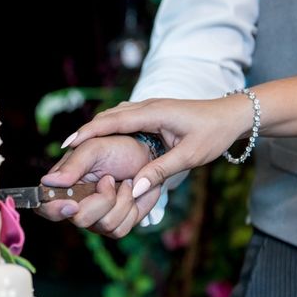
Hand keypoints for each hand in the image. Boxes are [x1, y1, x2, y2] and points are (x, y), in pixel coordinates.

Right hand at [36, 135, 161, 237]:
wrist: (147, 155)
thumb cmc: (117, 148)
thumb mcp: (93, 149)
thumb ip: (71, 166)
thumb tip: (47, 182)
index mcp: (64, 187)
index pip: (45, 207)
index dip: (54, 210)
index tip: (72, 204)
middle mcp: (77, 206)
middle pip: (79, 219)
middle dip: (101, 200)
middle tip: (109, 179)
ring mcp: (96, 219)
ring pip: (104, 225)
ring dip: (121, 200)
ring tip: (124, 182)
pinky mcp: (117, 225)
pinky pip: (120, 229)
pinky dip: (131, 210)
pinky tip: (130, 194)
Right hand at [62, 97, 249, 196]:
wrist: (232, 115)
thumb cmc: (213, 134)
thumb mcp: (190, 156)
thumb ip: (160, 171)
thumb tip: (133, 189)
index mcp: (154, 114)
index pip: (113, 122)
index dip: (89, 133)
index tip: (68, 145)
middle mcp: (147, 107)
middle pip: (107, 117)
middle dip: (85, 132)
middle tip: (64, 151)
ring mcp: (148, 108)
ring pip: (113, 116)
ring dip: (94, 129)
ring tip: (75, 147)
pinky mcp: (151, 112)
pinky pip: (121, 117)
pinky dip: (106, 127)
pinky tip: (99, 138)